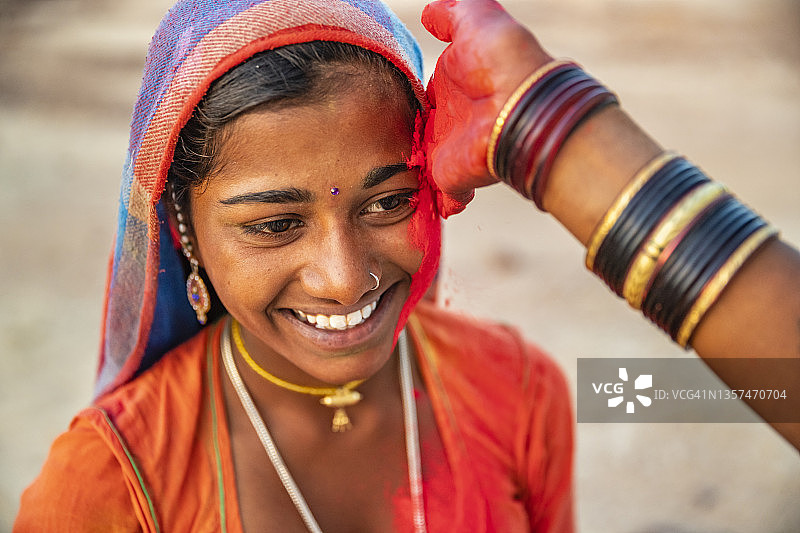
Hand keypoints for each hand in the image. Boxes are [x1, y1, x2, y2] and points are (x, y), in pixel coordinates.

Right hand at [422, 0, 551, 215]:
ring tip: (402, 180)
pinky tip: (433, 209)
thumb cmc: (500, 57)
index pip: (430, 93)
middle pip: (427, 131)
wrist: (518, 103)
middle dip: (417, 139)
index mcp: (454, 85)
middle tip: (395, 144)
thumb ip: (451, 15)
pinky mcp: (452, 177)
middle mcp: (452, 119)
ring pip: (430, 165)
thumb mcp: (476, 18)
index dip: (418, 97)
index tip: (402, 102)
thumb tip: (430, 13)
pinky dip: (440, 205)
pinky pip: (443, 197)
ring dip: (421, 173)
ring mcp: (451, 150)